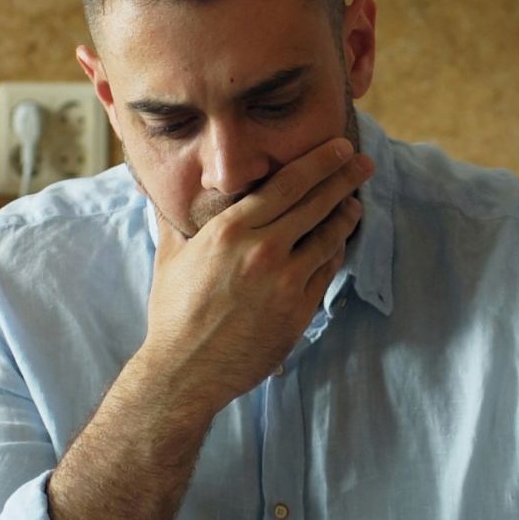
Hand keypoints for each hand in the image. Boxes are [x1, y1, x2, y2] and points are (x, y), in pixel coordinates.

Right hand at [139, 138, 372, 413]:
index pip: (286, 184)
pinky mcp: (298, 310)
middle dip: (343, 178)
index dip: (318, 163)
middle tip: (362, 163)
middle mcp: (261, 251)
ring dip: (345, 215)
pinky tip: (339, 242)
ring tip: (355, 202)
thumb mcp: (170, 257)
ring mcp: (285, 282)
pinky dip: (335, 252)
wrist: (186, 371)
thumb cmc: (174, 314)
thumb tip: (156, 191)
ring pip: (328, 237)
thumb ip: (173, 219)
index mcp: (230, 231)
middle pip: (315, 204)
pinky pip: (326, 271)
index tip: (338, 148)